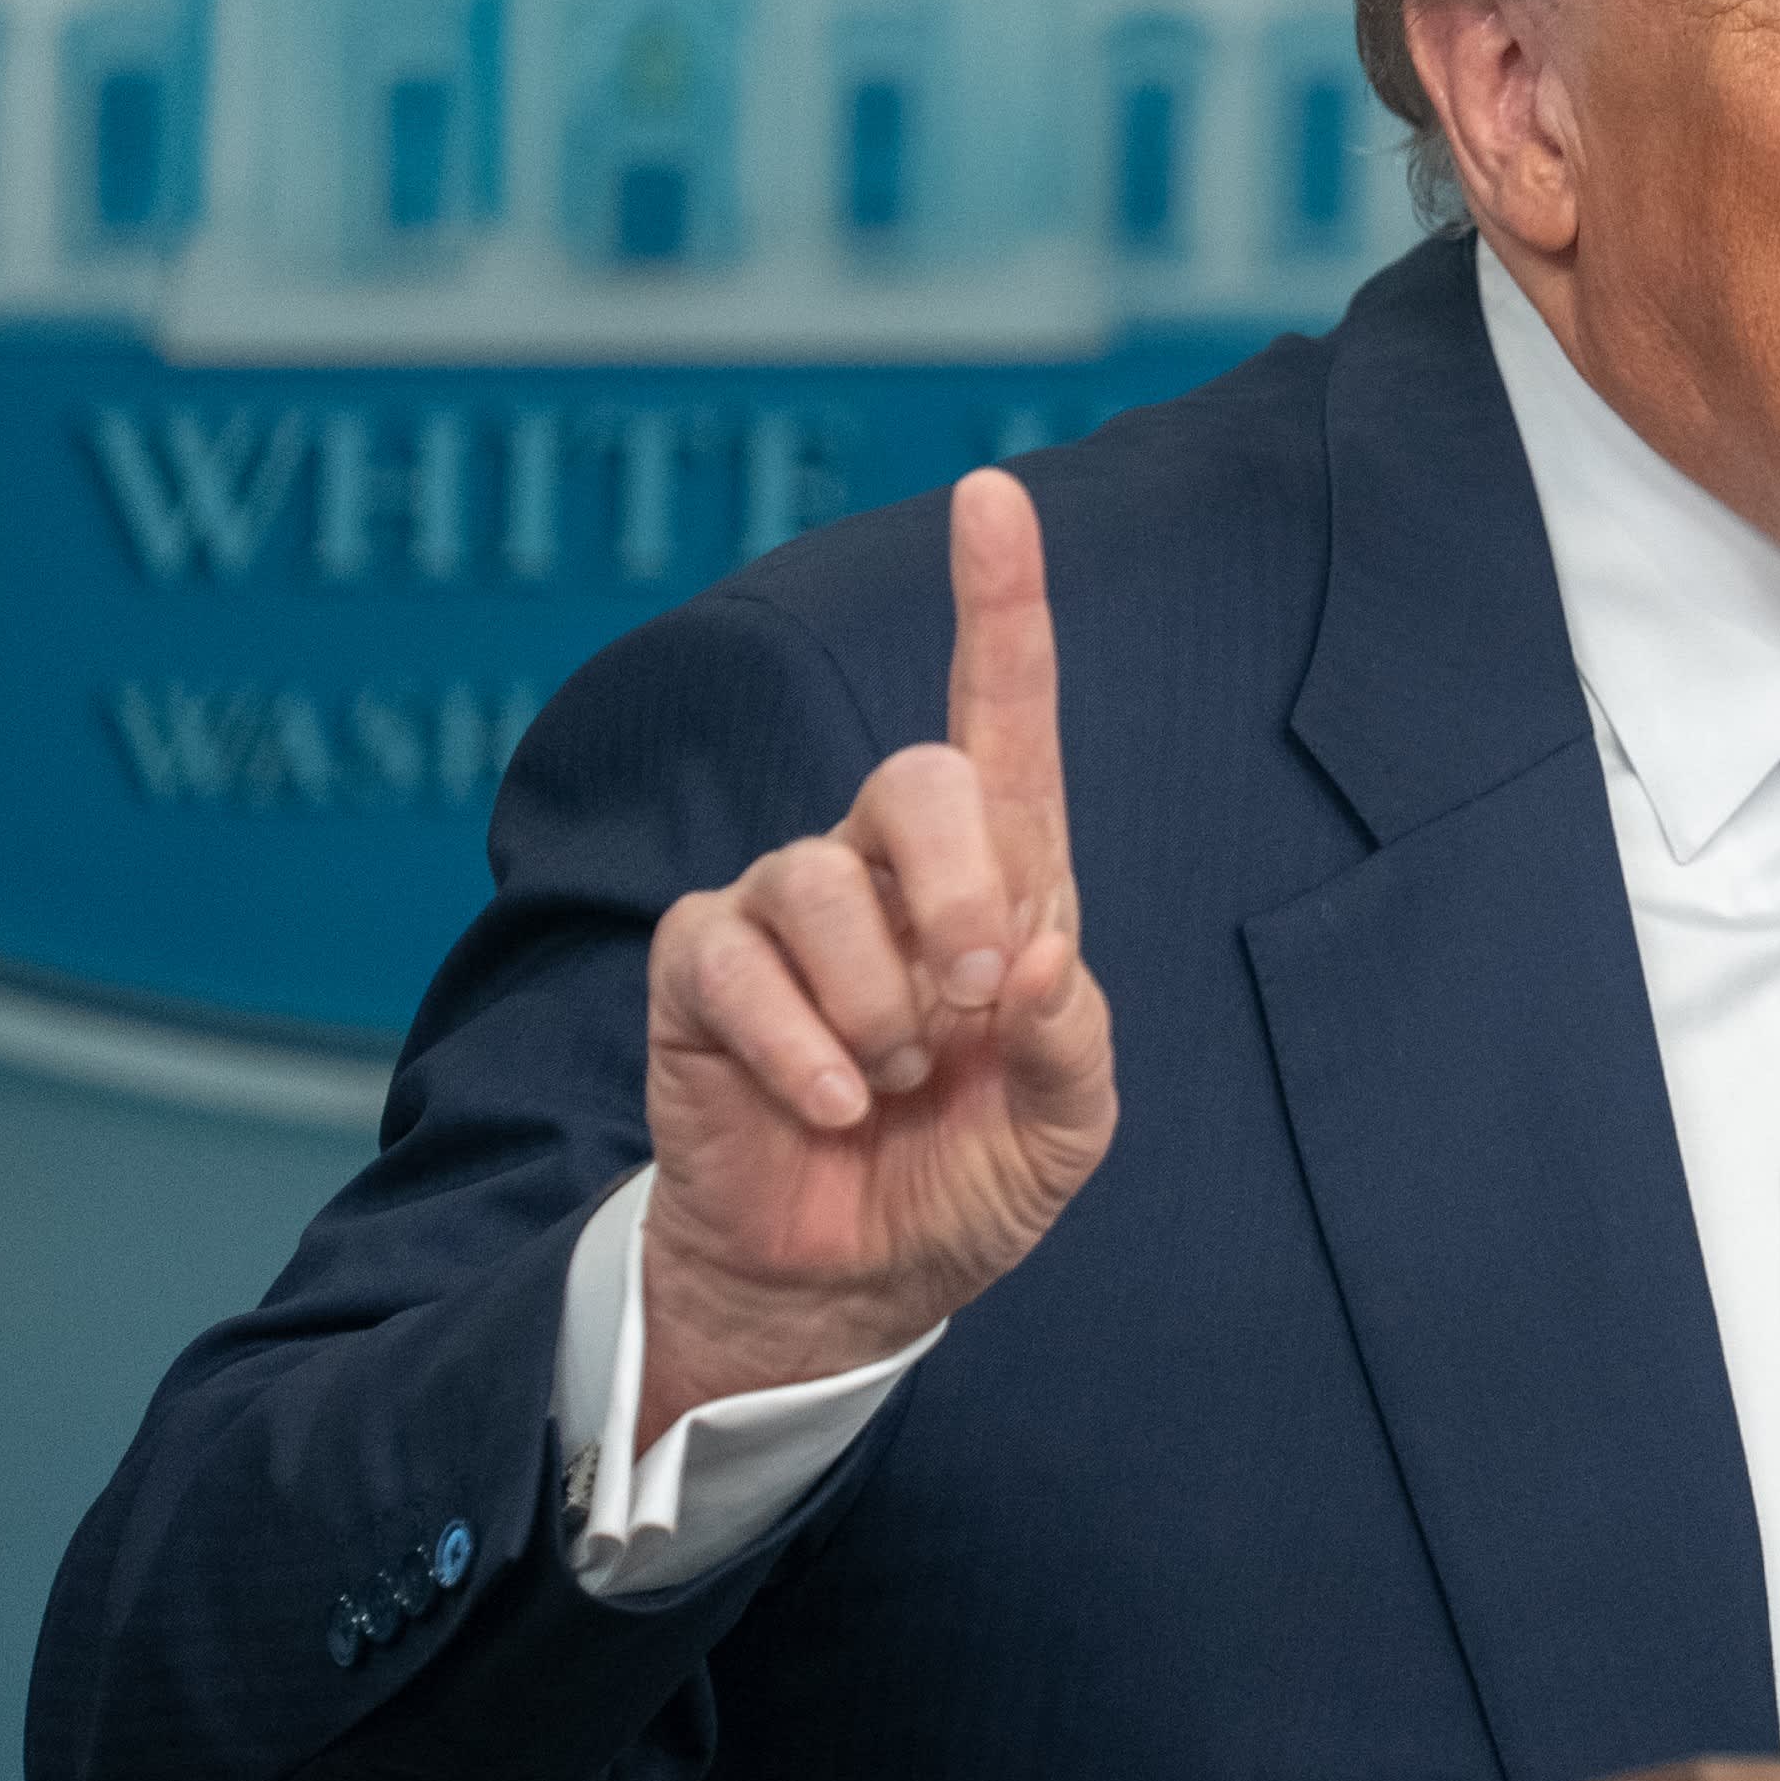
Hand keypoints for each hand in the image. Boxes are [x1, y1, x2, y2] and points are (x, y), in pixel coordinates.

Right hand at [636, 468, 1116, 1439]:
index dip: (1000, 604)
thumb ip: (1077, 1042)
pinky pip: (738, 959)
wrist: (849, 1285)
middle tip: (978, 1002)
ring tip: (894, 1082)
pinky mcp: (702, 967)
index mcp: (1001, 882)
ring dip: (880, 1006)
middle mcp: (889, 867)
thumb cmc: (964, 1180)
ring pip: (825, 881)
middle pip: (918, 778)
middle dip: (963, 894)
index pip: (1001, 716)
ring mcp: (788, 907)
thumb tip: (1036, 963)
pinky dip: (803, 1048)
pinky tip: (831, 1108)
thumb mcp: (1065, 1130)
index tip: (994, 495)